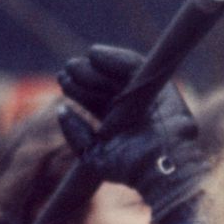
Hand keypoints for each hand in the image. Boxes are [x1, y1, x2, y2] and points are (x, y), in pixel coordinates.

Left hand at [55, 44, 204, 223]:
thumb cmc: (129, 168)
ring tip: (76, 66)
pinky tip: (95, 55)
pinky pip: (137, 66)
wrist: (159, 166)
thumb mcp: (93, 155)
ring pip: (117, 73)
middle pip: (104, 84)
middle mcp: (130, 108)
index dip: (76, 89)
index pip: (94, 100)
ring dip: (94, 65)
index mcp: (116, 124)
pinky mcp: (162, 88)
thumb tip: (62, 110)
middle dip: (82, 75)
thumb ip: (76, 135)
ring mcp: (146, 97)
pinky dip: (115, 57)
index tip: (62, 80)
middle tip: (66, 72)